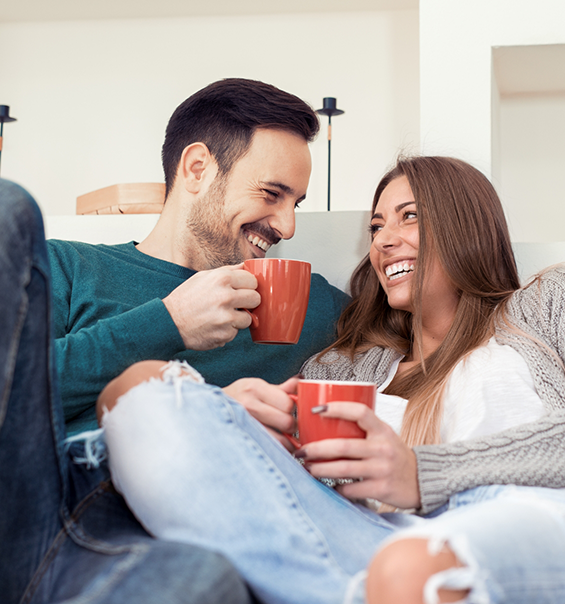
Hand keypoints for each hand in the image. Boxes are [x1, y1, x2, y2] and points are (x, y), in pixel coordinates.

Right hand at [163, 264, 259, 349]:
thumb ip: (227, 271)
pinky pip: (236, 332)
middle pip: (256, 298)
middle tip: (237, 305)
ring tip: (222, 317)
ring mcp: (226, 317)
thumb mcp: (203, 277)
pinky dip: (227, 331)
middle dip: (249, 302)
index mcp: (222, 279)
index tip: (243, 291)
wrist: (169, 323)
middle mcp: (226, 296)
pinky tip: (214, 327)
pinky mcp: (225, 334)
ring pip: (248, 318)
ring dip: (238, 319)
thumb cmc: (186, 299)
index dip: (248, 287)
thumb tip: (247, 266)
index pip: (253, 281)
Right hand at [223, 376, 298, 449]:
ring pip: (280, 441)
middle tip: (286, 427)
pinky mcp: (241, 440)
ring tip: (282, 439)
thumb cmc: (236, 399)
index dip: (292, 409)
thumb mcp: (256, 387)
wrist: (206, 410)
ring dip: (286, 443)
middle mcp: (247, 404)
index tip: (289, 412)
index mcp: (254, 387)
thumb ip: (281, 389)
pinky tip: (272, 447)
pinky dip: (276, 452)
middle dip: (291, 427)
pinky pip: (269, 450)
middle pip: (287, 422)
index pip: (288, 403)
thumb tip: (301, 383)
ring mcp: (243, 424)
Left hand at [296, 402, 420, 509]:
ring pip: (344, 469)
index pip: (360, 411)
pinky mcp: (382, 489)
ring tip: (308, 468)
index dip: (337, 408)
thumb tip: (324, 421)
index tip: (316, 410)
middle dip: (317, 448)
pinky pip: (352, 489)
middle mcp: (383, 448)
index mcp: (382, 430)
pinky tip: (330, 486)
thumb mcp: (384, 435)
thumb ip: (363, 428)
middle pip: (343, 445)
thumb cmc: (395, 455)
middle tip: (301, 451)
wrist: (422, 481)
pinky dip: (338, 488)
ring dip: (321, 469)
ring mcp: (383, 469)